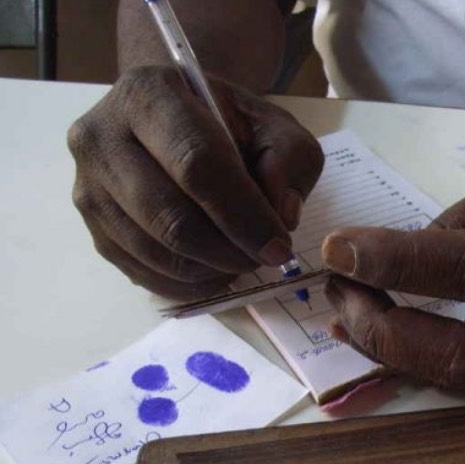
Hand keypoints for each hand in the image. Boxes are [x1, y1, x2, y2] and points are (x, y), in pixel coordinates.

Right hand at [67, 66, 323, 298]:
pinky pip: (141, 272)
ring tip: (245, 260)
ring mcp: (88, 185)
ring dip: (211, 269)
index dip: (243, 214)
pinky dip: (189, 284)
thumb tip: (281, 214)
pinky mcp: (92, 227)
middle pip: (169, 215)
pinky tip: (218, 270)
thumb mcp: (274, 126)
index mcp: (148, 93)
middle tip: (266, 258)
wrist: (179, 121)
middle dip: (228, 249)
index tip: (279, 245)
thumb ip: (290, 161)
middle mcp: (101, 136)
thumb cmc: (229, 124)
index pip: (195, 162)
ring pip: (154, 250)